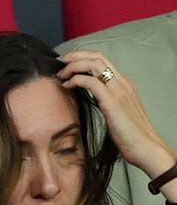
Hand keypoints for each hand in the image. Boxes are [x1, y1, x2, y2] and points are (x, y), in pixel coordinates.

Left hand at [59, 51, 176, 179]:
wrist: (146, 148)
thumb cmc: (130, 136)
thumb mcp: (116, 112)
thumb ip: (105, 101)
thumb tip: (88, 98)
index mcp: (124, 85)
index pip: (102, 60)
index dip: (82, 57)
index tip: (66, 64)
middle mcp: (122, 83)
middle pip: (97, 56)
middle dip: (74, 56)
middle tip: (59, 63)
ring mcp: (119, 90)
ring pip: (93, 64)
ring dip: (73, 66)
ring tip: (61, 75)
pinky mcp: (112, 101)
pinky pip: (90, 82)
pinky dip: (75, 80)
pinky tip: (67, 86)